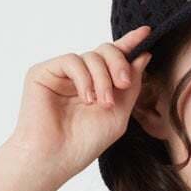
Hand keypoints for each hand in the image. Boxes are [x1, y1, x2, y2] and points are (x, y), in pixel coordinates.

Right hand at [5, 25, 153, 182]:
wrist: (56, 158)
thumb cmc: (84, 143)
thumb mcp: (118, 115)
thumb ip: (130, 86)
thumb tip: (142, 56)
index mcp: (98, 86)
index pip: (114, 59)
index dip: (130, 44)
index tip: (147, 33)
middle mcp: (80, 77)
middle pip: (105, 51)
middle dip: (119, 64)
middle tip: (122, 84)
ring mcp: (62, 74)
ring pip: (91, 56)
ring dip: (102, 79)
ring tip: (102, 103)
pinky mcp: (44, 72)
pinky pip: (72, 60)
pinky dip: (84, 78)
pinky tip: (86, 98)